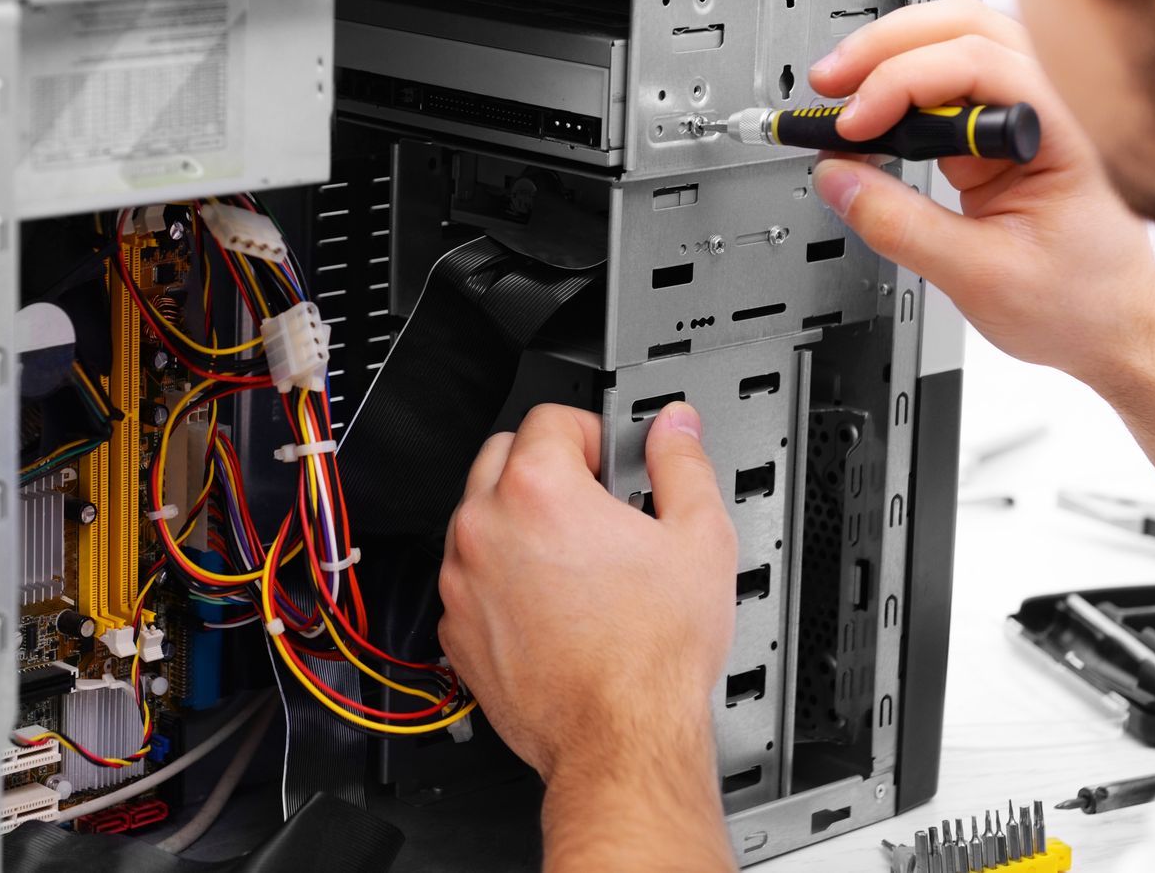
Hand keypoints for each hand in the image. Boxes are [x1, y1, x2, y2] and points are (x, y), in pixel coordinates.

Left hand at [438, 402, 736, 871]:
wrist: (619, 739)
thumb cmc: (652, 653)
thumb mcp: (698, 538)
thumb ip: (683, 464)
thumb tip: (675, 427)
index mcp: (539, 490)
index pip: (550, 416)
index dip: (591, 432)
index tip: (610, 460)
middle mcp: (485, 527)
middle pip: (502, 455)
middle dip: (547, 466)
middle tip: (593, 501)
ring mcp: (462, 579)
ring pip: (479, 517)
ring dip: (518, 520)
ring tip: (574, 557)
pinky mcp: (455, 627)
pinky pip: (469, 577)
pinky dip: (499, 577)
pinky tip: (549, 602)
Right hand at [807, 0, 1154, 383]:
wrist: (1116, 326)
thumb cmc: (1082, 302)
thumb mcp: (979, 275)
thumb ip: (900, 226)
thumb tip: (838, 178)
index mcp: (1069, 129)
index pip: (974, 66)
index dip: (900, 85)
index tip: (850, 126)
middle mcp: (1057, 102)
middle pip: (965, 26)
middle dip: (886, 47)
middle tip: (830, 85)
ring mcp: (1030, 109)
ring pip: (957, 38)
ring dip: (892, 55)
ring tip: (841, 92)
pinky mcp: (1002, 126)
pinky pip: (949, 79)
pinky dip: (902, 84)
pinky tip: (872, 112)